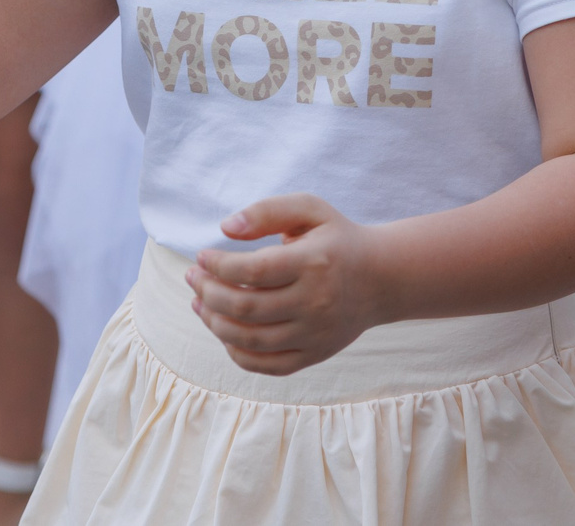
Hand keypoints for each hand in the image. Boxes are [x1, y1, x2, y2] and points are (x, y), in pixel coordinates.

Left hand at [189, 195, 382, 374]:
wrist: (381, 277)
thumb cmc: (337, 239)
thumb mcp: (309, 209)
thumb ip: (267, 211)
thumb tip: (226, 227)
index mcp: (313, 262)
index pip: (252, 270)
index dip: (217, 266)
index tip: (201, 257)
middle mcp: (315, 301)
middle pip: (246, 307)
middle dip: (208, 293)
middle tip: (192, 278)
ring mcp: (315, 333)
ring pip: (251, 340)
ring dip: (214, 323)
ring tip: (199, 304)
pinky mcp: (315, 354)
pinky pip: (268, 365)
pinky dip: (238, 354)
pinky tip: (224, 333)